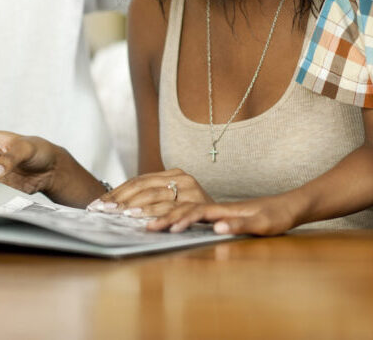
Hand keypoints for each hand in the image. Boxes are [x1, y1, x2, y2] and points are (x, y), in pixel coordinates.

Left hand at [88, 169, 212, 216]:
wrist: (227, 216)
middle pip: (144, 187)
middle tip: (104, 211)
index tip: (99, 203)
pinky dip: (162, 218)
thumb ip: (151, 197)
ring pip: (158, 198)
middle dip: (121, 200)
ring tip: (123, 215)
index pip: (138, 180)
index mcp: (172, 174)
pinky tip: (150, 225)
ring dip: (138, 208)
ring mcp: (191, 191)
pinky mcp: (200, 205)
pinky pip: (176, 212)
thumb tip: (116, 206)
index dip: (117, 192)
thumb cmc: (193, 210)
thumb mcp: (173, 198)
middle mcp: (182, 178)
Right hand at [145, 195, 295, 235]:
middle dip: (165, 217)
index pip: (197, 213)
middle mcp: (217, 208)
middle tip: (146, 227)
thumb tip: (217, 228)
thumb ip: (240, 226)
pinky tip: (169, 220)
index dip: (181, 220)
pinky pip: (193, 214)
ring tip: (148, 221)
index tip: (166, 229)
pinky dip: (177, 216)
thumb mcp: (263, 225)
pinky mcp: (220, 215)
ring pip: (186, 210)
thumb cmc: (277, 216)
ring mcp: (218, 210)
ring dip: (167, 215)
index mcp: (224, 209)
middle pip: (185, 209)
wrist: (288, 206)